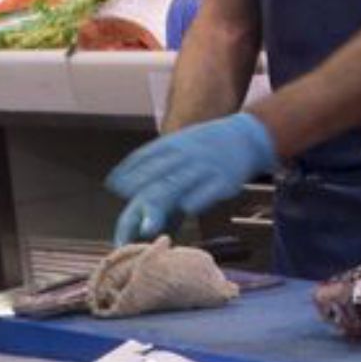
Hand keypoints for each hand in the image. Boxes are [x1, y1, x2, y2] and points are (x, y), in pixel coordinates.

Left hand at [107, 112, 276, 245]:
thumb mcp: (183, 147)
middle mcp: (185, 155)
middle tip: (125, 218)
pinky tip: (182, 212)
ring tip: (146, 226)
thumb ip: (161, 168)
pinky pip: (207, 191)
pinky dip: (194, 201)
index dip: (128, 171)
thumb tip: (136, 192)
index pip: (145, 156)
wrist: (247, 135)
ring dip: (160, 205)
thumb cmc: (209, 146)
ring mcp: (204, 168)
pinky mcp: (223, 181)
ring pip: (178, 185)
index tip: (113, 185)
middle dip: (138, 197)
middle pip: (157, 176)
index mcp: (173, 145)